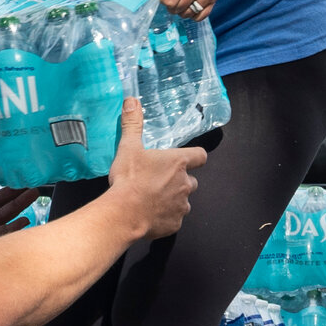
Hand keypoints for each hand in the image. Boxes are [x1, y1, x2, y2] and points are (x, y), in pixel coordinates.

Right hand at [105, 98, 204, 241]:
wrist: (124, 213)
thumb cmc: (130, 179)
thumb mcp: (129, 147)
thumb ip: (133, 123)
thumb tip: (131, 101)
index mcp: (178, 163)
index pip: (200, 156)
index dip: (195, 157)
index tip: (186, 160)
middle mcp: (185, 184)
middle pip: (191, 181)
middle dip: (179, 182)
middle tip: (158, 182)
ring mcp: (182, 206)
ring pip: (183, 201)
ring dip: (173, 200)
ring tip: (152, 200)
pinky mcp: (175, 224)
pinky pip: (174, 219)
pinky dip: (166, 217)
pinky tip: (150, 215)